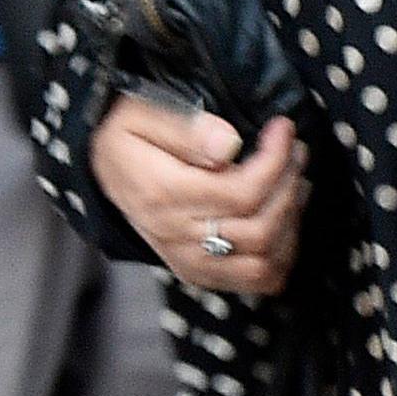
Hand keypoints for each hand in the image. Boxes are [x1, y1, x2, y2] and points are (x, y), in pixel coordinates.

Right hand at [91, 93, 299, 296]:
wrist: (102, 168)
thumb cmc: (126, 136)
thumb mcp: (140, 115)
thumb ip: (186, 129)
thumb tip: (229, 144)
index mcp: (163, 195)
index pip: (242, 193)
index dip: (275, 160)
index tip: (283, 128)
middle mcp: (176, 235)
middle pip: (260, 228)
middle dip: (289, 185)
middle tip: (294, 151)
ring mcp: (187, 260)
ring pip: (264, 262)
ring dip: (291, 221)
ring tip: (293, 182)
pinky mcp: (198, 272)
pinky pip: (255, 280)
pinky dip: (280, 254)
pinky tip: (283, 218)